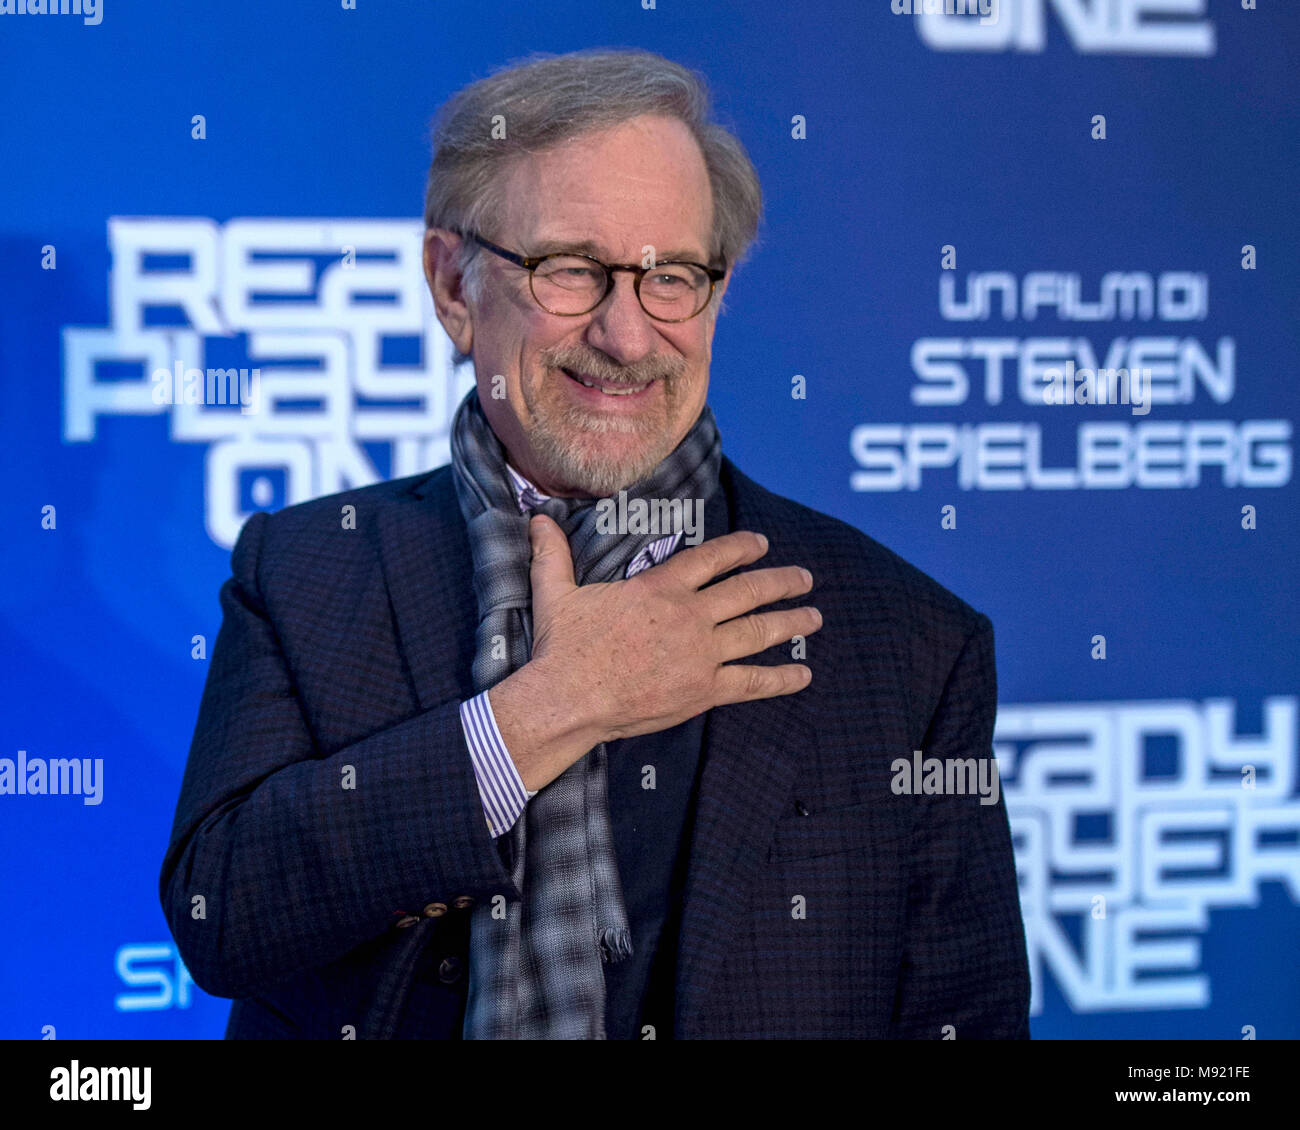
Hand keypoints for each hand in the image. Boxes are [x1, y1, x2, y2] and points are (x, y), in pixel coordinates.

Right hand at [488, 515, 820, 790]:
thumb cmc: (563, 647)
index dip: (742, 547)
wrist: (569, 698)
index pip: (713, 559)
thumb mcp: (555, 592)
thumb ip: (554, 554)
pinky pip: (753, 683)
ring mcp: (702, 654)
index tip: (762, 542)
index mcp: (661, 589)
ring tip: (814, 616)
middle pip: (748, 591)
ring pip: (759, 632)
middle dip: (782, 581)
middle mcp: (690, 616)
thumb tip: (537, 519)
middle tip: (805, 578)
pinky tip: (804, 674)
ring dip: (791, 621)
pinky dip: (782, 678)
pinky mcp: (704, 691)